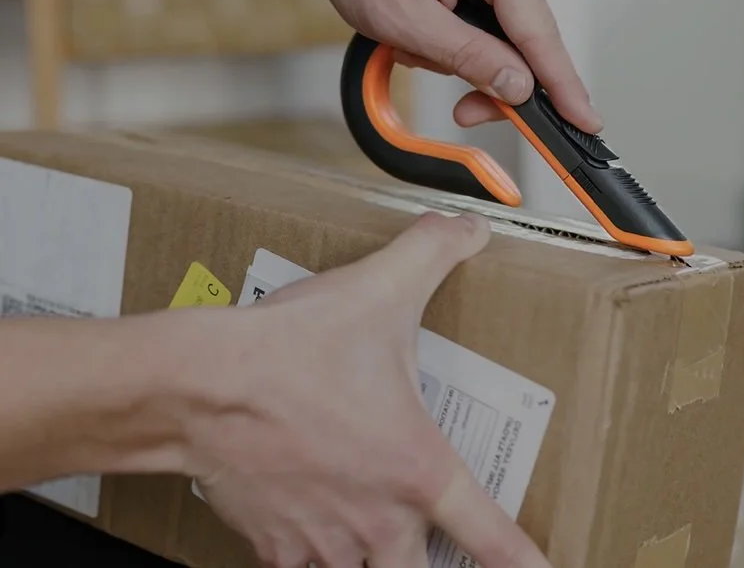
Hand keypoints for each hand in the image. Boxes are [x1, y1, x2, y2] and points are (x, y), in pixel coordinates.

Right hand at [189, 212, 551, 567]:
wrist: (201, 385)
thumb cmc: (292, 349)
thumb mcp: (380, 288)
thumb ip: (434, 253)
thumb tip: (471, 229)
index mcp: (416, 469)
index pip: (490, 538)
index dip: (522, 562)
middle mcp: (375, 520)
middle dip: (424, 563)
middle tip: (423, 541)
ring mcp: (322, 540)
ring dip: (362, 552)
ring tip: (360, 520)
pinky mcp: (272, 544)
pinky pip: (301, 563)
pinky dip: (308, 547)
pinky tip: (307, 511)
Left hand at [243, 0, 601, 133]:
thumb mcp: (407, 21)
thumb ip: (469, 58)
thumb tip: (519, 87)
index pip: (540, 32)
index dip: (563, 86)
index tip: (586, 121)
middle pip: (526, 37)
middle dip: (492, 77)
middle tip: (463, 111)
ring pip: (507, 31)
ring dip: (467, 55)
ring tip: (417, 47)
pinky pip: (492, 13)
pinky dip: (464, 35)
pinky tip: (430, 32)